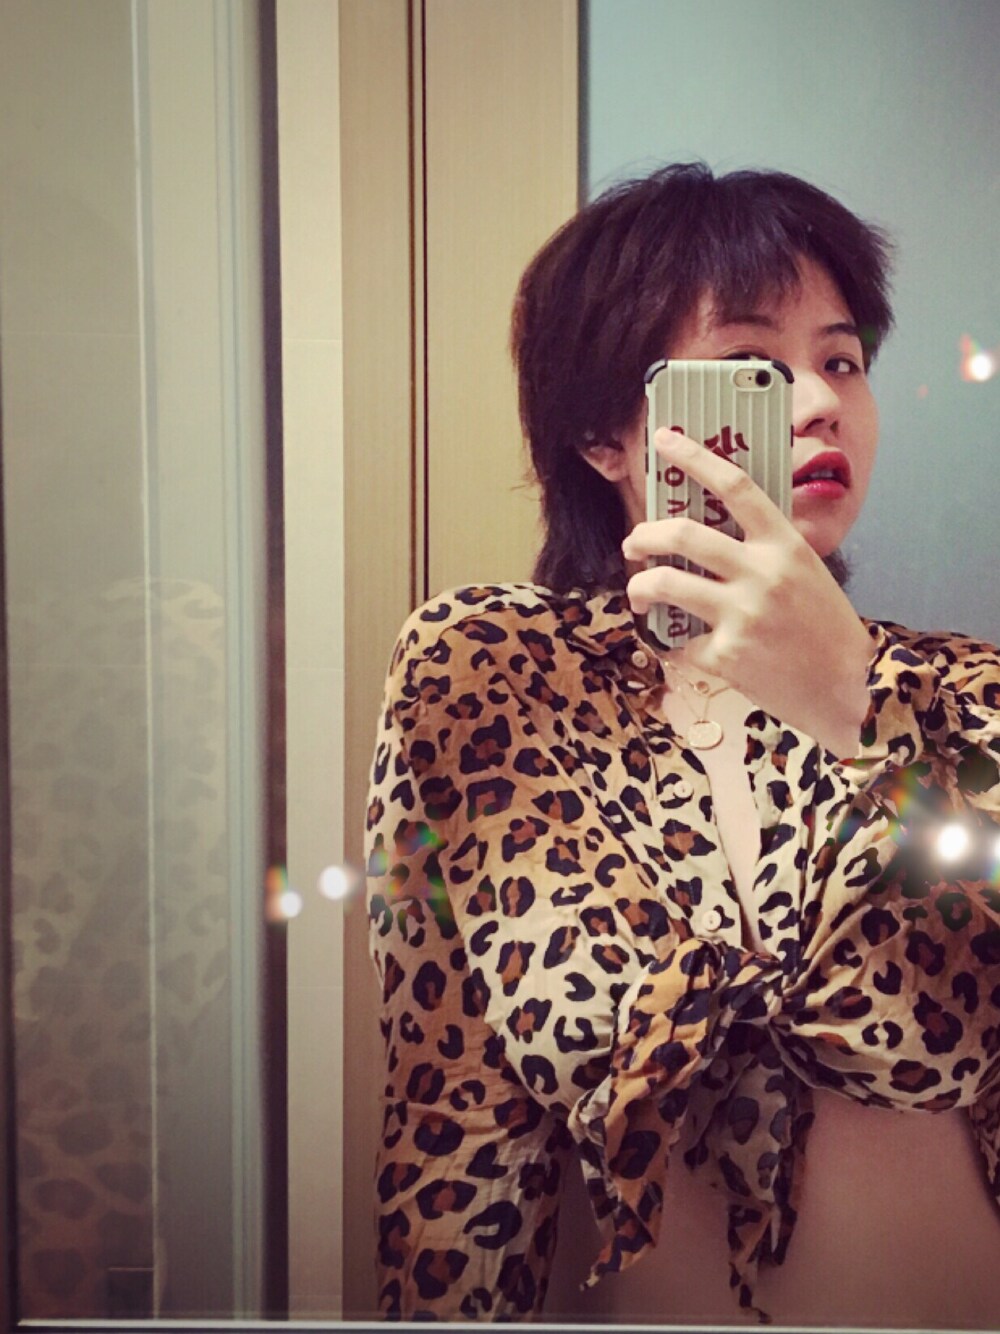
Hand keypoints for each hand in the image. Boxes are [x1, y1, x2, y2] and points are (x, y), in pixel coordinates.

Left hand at [621, 428, 872, 756]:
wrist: (848, 689)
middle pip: (682, 534)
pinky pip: (677, 642)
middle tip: (633, 542)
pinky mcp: (726, 657)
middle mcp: (762, 574)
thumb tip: (711, 530)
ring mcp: (742, 615)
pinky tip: (680, 646)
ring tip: (640, 593)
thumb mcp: (805, 572)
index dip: (695, 458)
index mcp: (785, 544)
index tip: (664, 440)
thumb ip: (764, 549)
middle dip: (644, 535)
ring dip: (640, 586)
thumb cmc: (825, 628)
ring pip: (664, 583)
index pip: (735, 487)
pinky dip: (673, 644)